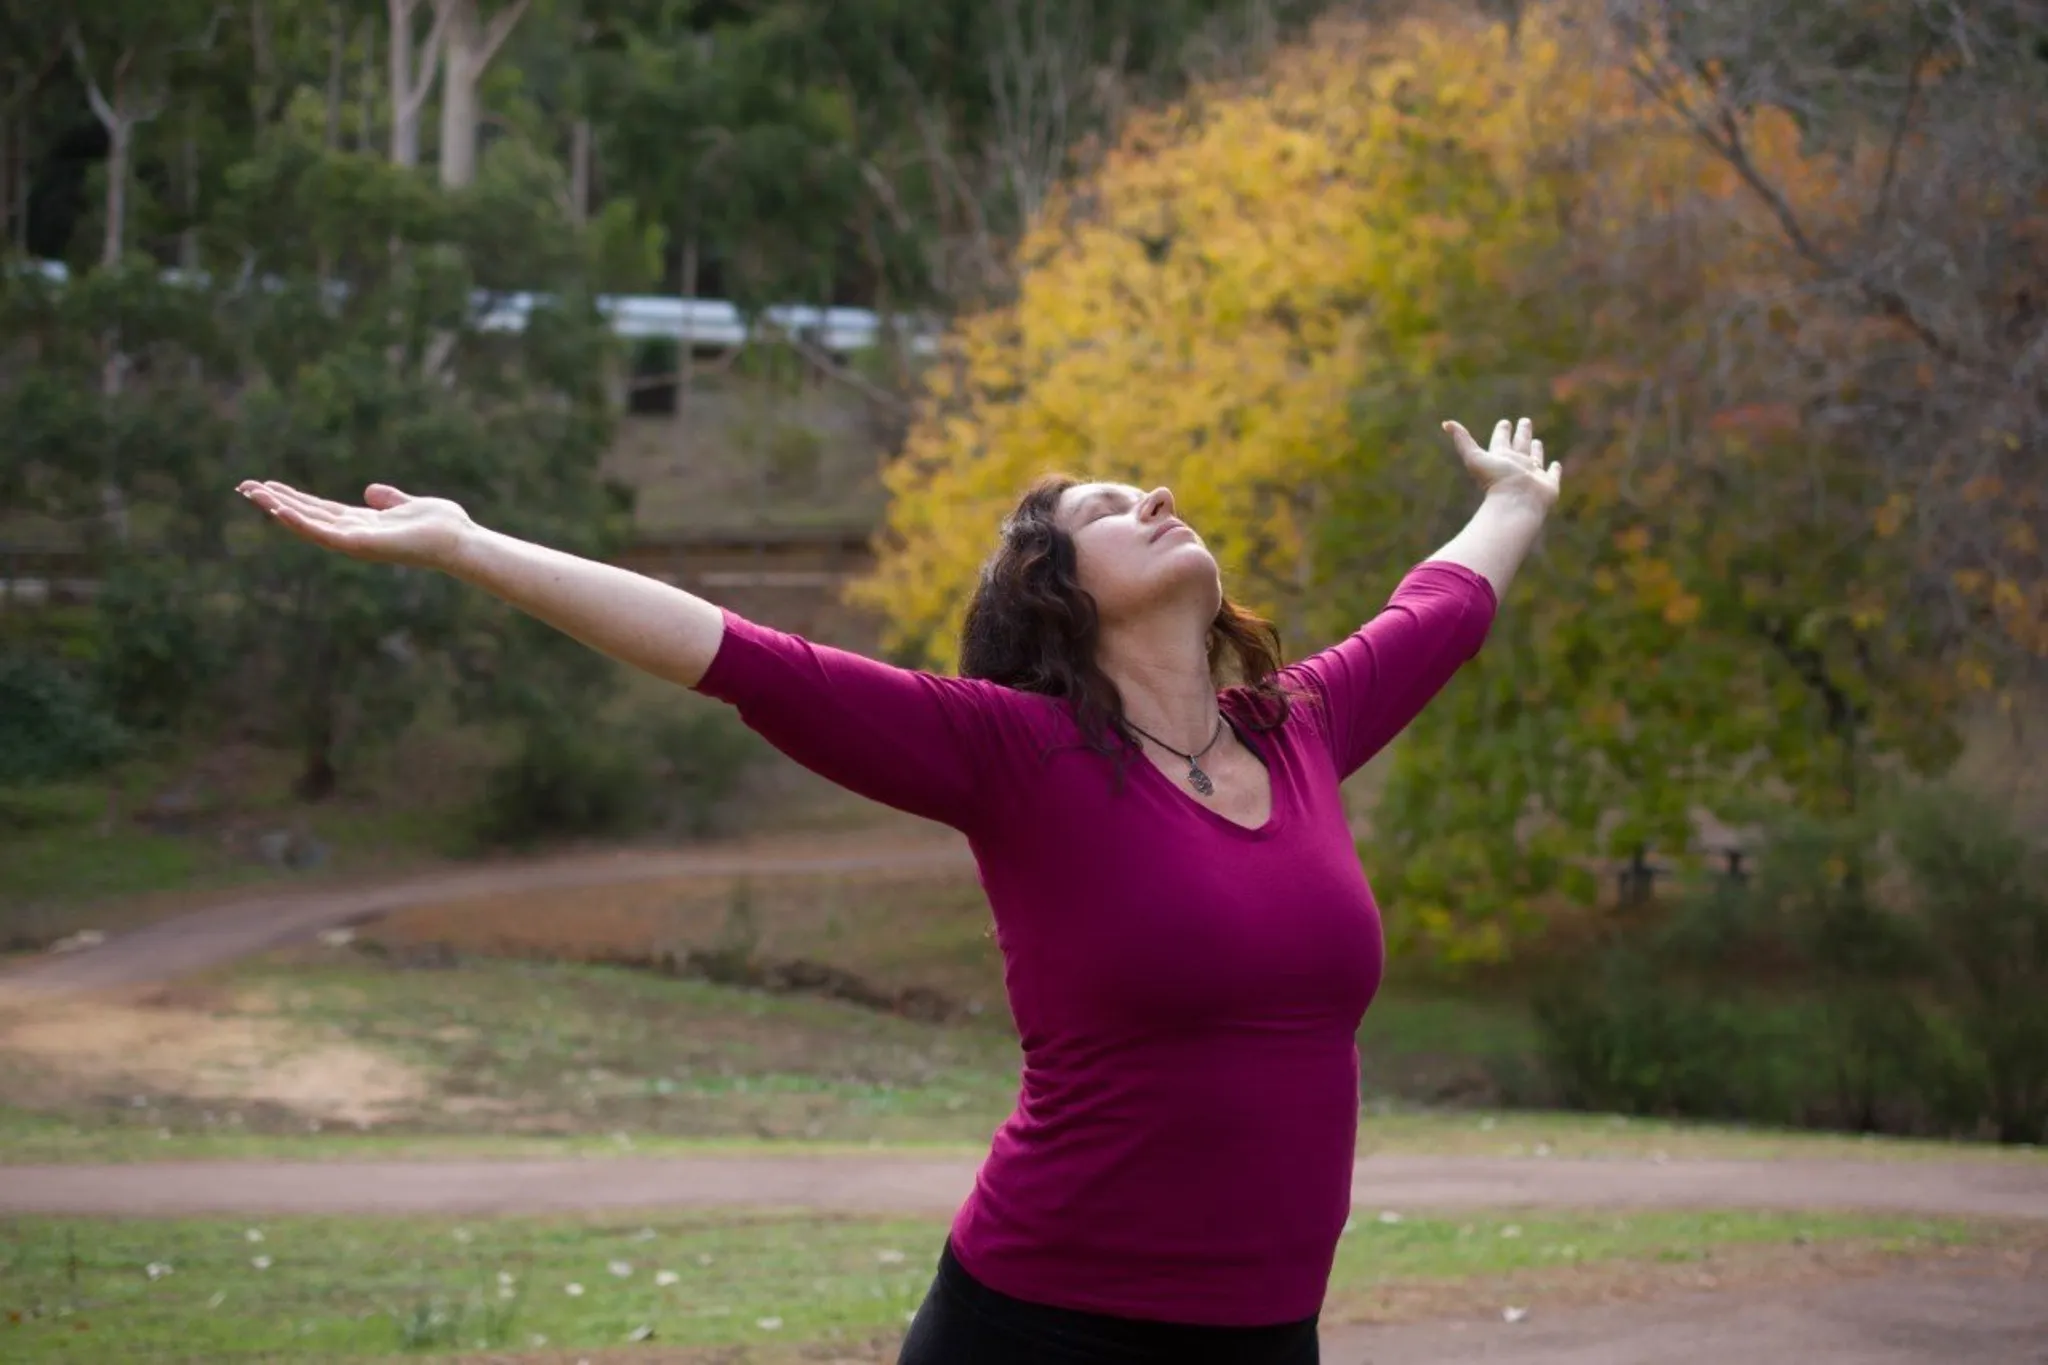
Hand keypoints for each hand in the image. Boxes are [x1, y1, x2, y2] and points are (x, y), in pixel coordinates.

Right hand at [236, 480, 475, 570]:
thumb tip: (371, 491)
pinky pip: (324, 533)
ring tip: (251, 494)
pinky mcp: (360, 546)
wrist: (460, 541)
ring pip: (308, 524)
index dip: (292, 498)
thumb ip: (389, 499)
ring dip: (278, 509)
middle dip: (275, 502)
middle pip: (306, 515)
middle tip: (244, 487)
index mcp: (362, 524)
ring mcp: (355, 542)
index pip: (319, 510)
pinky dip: (300, 523)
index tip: (266, 486)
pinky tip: (279, 510)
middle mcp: (354, 534)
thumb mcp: (409, 504)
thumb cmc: (442, 526)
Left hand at [1443, 417, 1561, 509]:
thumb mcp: (1474, 457)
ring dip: (1536, 449)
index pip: (1500, 440)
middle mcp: (1516, 465)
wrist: (1515, 504)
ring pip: (1535, 458)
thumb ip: (1462, 440)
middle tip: (1525, 420)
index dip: (1502, 431)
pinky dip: (1554, 470)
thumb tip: (1445, 423)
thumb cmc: (1495, 482)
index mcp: (1500, 458)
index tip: (1504, 422)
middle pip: (1519, 445)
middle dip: (1522, 433)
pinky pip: (1552, 474)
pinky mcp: (1547, 484)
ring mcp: (1532, 475)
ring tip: (1537, 441)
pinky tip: (1555, 464)